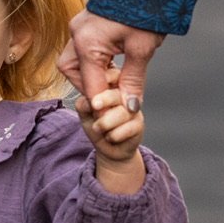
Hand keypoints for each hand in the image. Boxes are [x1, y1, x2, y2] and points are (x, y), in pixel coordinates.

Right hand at [59, 11, 166, 115]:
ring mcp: (79, 27)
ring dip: (93, 75)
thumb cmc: (147, 11)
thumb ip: (133, 80)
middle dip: (92, 87)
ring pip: (76, 62)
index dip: (102, 104)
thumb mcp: (142, 50)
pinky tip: (116, 65)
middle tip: (115, 93)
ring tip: (117, 78)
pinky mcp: (86, 23)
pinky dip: (97, 62)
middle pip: (73, 73)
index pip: (89, 86)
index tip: (115, 116)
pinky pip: (84, 50)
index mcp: (87, 42)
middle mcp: (76, 34)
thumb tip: (130, 107)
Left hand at [73, 68, 148, 193]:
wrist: (110, 148)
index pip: (110, 75)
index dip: (101, 83)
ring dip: (106, 123)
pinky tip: (110, 137)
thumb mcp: (84, 112)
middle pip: (119, 90)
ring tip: (97, 128)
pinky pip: (128, 127)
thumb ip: (84, 103)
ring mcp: (133, 108)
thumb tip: (90, 101)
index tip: (93, 96)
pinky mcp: (139, 123)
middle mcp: (125, 93)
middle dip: (105, 100)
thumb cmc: (96, 124)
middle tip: (95, 107)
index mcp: (111, 84)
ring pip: (122, 111)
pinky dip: (114, 135)